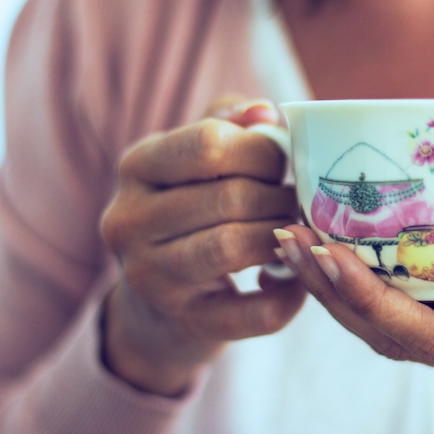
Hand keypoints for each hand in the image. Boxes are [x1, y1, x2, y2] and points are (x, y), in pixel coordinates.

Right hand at [100, 98, 305, 395]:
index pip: (209, 144)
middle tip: (304, 203)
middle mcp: (128, 220)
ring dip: (283, 238)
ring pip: (231, 247)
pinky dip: (287, 297)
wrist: (162, 295)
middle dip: (281, 198)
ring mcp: (150, 277)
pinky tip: (294, 281)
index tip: (285, 164)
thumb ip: (231, 125)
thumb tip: (265, 111)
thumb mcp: (197, 158)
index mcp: (137, 166)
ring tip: (300, 232)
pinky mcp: (185, 321)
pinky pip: (251, 312)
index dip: (264, 152)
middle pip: (229, 197)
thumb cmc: (193, 206)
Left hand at [276, 151, 433, 372]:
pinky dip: (368, 274)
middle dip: (336, 295)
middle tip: (289, 239)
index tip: (323, 252)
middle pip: (397, 334)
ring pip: (396, 320)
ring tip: (295, 239)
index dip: (368, 302)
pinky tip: (337, 239)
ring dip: (340, 287)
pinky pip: (410, 297)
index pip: (428, 338)